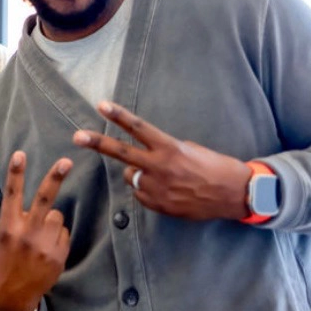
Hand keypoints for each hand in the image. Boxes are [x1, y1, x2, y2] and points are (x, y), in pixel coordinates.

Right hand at [0, 152, 71, 310]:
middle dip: (55, 178)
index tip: (19, 154)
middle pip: (44, 200)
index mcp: (8, 228)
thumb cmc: (2, 262)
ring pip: (57, 217)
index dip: (15, 173)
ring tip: (39, 239)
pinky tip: (46, 251)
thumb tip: (36, 208)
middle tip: (66, 161)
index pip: (12, 195)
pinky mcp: (59, 256)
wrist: (10, 297)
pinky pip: (64, 234)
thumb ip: (15, 222)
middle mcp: (27, 235)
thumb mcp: (0, 240)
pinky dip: (57, 237)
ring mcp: (45, 246)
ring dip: (51, 221)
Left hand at [73, 101, 252, 220]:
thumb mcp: (190, 149)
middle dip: (97, 143)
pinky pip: (141, 194)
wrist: (234, 194)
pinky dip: (149, 191)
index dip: (118, 116)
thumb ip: (164, 150)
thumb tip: (146, 156)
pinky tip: (169, 191)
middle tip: (77, 137)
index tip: (101, 105)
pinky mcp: (158, 205)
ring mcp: (157, 188)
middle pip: (121, 153)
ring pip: (131, 177)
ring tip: (164, 177)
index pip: (138, 128)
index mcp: (169, 148)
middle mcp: (160, 167)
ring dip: (139, 175)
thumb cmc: (214, 167)